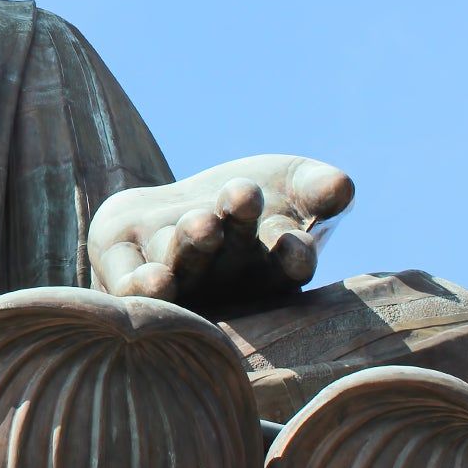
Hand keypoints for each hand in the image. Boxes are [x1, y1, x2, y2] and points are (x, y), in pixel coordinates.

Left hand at [87, 154, 354, 310]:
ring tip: (202, 223)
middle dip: (237, 229)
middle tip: (241, 197)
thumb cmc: (245, 201)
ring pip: (184, 266)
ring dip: (193, 246)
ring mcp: (176, 280)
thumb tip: (342, 186)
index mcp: (271, 267)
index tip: (296, 243)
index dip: (293, 255)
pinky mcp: (125, 272)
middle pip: (232, 258)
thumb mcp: (288, 183)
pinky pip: (132, 283)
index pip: (289, 264)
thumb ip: (316, 186)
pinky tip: (150, 280)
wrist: (172, 209)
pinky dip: (141, 284)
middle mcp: (225, 282)